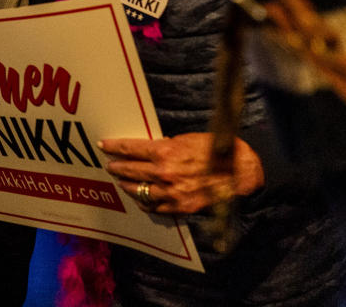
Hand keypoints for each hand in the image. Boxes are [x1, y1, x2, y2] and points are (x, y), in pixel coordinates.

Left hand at [98, 132, 263, 213]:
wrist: (241, 171)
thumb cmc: (217, 150)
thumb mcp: (188, 139)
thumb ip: (167, 145)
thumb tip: (154, 147)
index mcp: (165, 152)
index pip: (131, 149)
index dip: (115, 147)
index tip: (104, 145)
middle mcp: (164, 173)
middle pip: (131, 170)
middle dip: (117, 167)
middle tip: (110, 165)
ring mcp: (171, 192)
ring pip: (139, 190)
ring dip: (127, 185)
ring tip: (122, 181)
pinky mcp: (181, 207)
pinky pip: (155, 207)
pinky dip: (145, 202)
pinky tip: (140, 199)